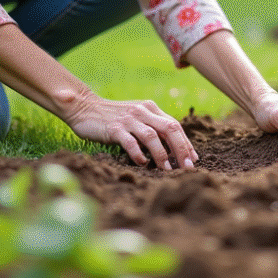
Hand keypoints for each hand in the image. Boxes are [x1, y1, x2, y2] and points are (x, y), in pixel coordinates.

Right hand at [62, 93, 198, 170]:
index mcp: (149, 108)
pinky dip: (138, 154)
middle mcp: (142, 111)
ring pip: (152, 136)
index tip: (193, 159)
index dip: (186, 142)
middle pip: (169, 128)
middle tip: (187, 167)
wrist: (84, 108)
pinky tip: (143, 163)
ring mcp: (128, 119)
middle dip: (181, 149)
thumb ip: (152, 127)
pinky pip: (130, 142)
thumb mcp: (135, 118)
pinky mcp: (114, 128)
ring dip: (162, 154)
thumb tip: (172, 149)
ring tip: (167, 170)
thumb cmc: (112, 117)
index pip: (174, 124)